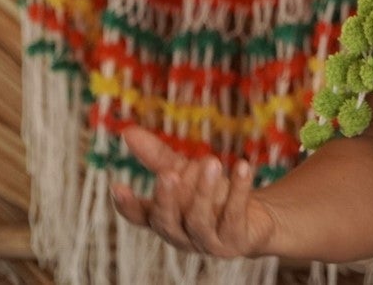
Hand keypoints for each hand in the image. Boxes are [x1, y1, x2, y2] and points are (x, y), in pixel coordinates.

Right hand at [110, 127, 280, 258]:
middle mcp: (181, 234)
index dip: (127, 205)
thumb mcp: (184, 173)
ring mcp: (207, 241)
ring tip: (212, 162)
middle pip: (166, 220)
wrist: (255, 221)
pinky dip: (238, 190)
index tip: (117, 187)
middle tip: (169, 174)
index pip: (139, 216)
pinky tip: (243, 167)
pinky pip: (234, 215)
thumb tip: (127, 131)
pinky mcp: (235, 240)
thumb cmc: (211, 196)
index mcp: (164, 219)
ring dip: (204, 191)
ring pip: (199, 220)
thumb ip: (157, 157)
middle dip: (166, 198)